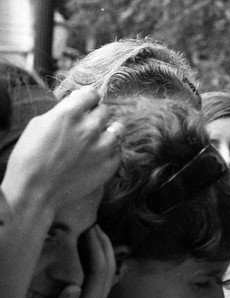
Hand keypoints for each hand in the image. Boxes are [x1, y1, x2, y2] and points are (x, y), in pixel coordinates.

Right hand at [1, 86, 120, 212]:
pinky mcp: (110, 164)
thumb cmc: (30, 156)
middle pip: (105, 111)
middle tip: (88, 124)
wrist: (36, 190)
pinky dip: (111, 149)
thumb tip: (78, 102)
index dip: (88, 98)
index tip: (86, 103)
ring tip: (99, 137)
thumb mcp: (40, 124)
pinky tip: (98, 154)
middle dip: (97, 115)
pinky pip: (119, 149)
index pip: (92, 94)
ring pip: (118, 128)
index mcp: (69, 113)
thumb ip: (63, 111)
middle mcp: (90, 127)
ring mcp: (103, 147)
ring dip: (110, 130)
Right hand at [37, 224, 115, 297]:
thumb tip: (73, 287)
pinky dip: (98, 261)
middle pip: (108, 266)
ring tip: (95, 232)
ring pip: (107, 271)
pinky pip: (100, 277)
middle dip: (103, 243)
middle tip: (95, 221)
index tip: (90, 229)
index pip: (100, 270)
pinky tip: (92, 253)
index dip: (97, 248)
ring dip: (103, 250)